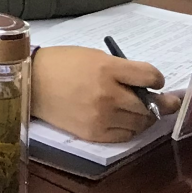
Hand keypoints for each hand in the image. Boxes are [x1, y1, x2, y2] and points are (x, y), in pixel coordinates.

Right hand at [33, 46, 177, 142]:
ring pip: (140, 123)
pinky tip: (122, 120)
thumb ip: (121, 69)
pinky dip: (129, 128)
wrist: (32, 83)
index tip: (155, 81)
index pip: (150, 76)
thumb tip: (148, 86)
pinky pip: (125, 135)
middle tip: (159, 100)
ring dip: (143, 117)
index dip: (157, 79)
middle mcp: (108, 94)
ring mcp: (101, 116)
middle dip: (158, 102)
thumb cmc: (63, 64)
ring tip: (137, 110)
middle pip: (149, 104)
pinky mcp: (94, 133)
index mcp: (107, 68)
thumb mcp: (94, 56)